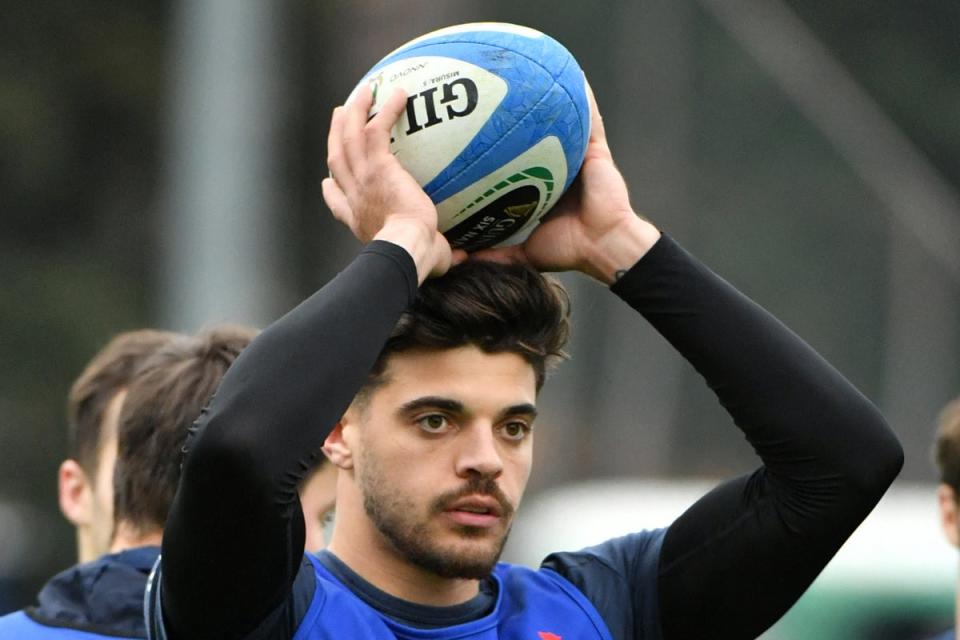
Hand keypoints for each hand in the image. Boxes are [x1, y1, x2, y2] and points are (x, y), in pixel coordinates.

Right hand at [322, 85, 463, 280]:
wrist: (406, 247)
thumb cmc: (415, 258)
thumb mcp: (423, 256)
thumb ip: (439, 252)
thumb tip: (462, 256)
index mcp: (357, 218)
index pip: (337, 201)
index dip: (331, 189)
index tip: (329, 181)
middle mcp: (354, 196)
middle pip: (336, 158)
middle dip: (335, 135)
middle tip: (339, 117)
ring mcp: (362, 178)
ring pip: (348, 136)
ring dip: (353, 112)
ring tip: (362, 93)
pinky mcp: (377, 165)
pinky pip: (376, 128)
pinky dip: (385, 109)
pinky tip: (398, 93)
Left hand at [472, 82, 659, 283]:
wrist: (604, 247)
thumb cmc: (568, 250)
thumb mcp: (521, 251)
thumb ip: (494, 253)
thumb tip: (460, 259)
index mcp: (543, 185)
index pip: (519, 158)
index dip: (502, 144)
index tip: (477, 131)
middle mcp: (560, 165)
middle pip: (536, 133)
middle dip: (518, 114)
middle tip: (494, 94)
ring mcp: (579, 156)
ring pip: (563, 119)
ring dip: (551, 96)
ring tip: (531, 71)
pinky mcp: (596, 150)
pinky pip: (590, 118)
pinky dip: (583, 97)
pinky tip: (571, 75)